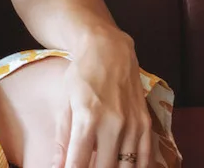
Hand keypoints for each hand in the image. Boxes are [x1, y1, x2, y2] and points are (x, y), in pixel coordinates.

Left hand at [52, 29, 152, 167]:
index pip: (78, 162)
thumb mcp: (66, 101)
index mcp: (88, 117)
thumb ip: (63, 137)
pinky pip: (146, 158)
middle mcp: (113, 123)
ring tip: (103, 165)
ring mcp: (132, 124)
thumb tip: (57, 166)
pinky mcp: (146, 123)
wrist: (108, 48)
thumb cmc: (81, 74)